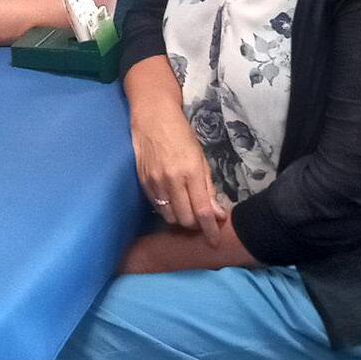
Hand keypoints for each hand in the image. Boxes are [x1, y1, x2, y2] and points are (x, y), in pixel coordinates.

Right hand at [129, 102, 226, 242]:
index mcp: (190, 172)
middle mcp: (171, 180)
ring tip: (187, 211)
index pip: (202, 211)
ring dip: (180, 219)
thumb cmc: (181, 134)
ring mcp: (155, 182)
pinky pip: (157, 207)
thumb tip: (217, 214)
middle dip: (195, 226)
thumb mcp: (200, 158)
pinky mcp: (143, 182)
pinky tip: (173, 203)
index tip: (215, 242)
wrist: (152, 117)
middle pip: (185, 219)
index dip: (210, 230)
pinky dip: (167, 210)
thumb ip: (208, 188)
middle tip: (201, 220)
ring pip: (169, 217)